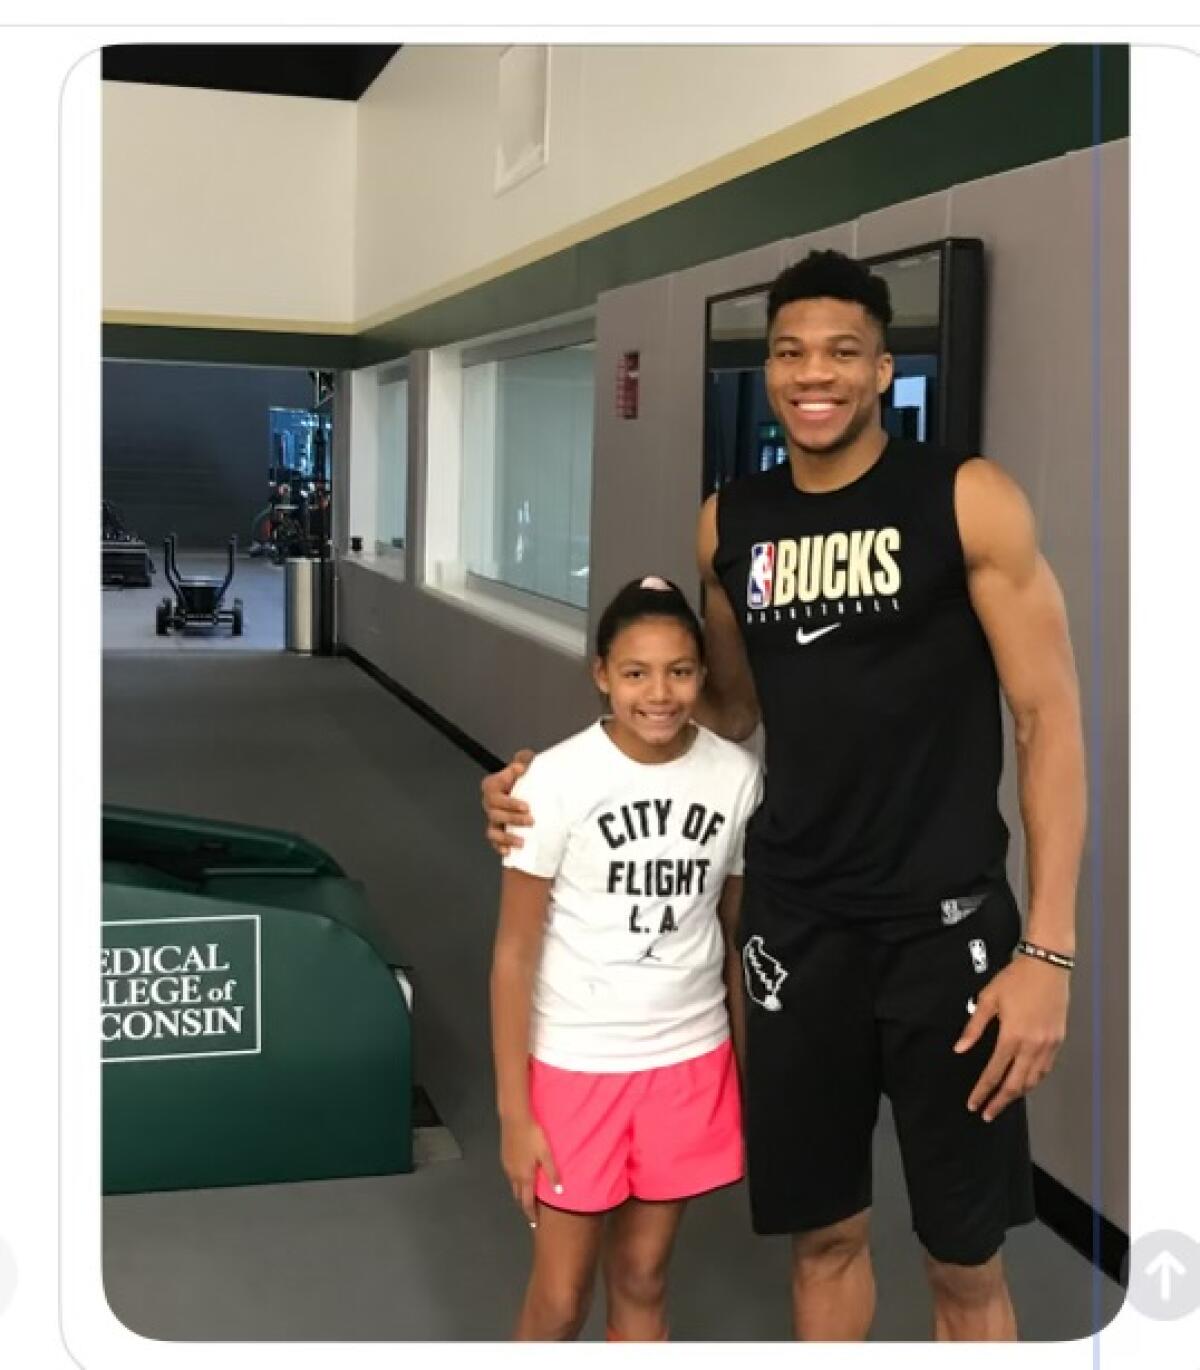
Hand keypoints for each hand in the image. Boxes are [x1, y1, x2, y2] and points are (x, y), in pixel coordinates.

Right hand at [481, 751, 534, 856]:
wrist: (528, 791)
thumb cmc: (525, 777)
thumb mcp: (525, 763)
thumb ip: (523, 759)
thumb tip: (521, 766)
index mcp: (493, 786)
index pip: (494, 792)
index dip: (510, 801)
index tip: (527, 806)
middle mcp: (490, 803)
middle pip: (495, 812)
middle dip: (513, 818)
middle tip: (532, 820)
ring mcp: (492, 818)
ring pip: (493, 829)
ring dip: (507, 836)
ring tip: (522, 841)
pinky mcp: (496, 831)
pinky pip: (494, 841)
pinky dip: (500, 847)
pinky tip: (509, 852)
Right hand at [500, 1114, 560, 1225]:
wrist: (515, 1119)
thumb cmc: (533, 1136)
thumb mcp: (546, 1154)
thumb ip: (552, 1173)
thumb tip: (558, 1192)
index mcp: (525, 1176)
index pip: (527, 1202)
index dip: (531, 1214)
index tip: (534, 1224)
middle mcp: (514, 1175)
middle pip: (518, 1196)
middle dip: (525, 1205)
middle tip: (531, 1212)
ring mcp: (507, 1166)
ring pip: (513, 1185)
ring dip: (520, 1192)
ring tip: (527, 1196)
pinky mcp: (504, 1157)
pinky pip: (510, 1175)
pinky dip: (516, 1181)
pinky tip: (520, 1176)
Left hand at [954, 954, 1068, 1121]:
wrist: (1047, 965)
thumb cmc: (1018, 978)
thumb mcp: (988, 999)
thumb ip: (973, 1027)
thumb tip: (961, 1048)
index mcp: (1012, 1036)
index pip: (994, 1073)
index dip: (982, 1091)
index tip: (974, 1103)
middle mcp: (1033, 1044)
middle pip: (1015, 1084)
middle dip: (1000, 1102)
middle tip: (988, 1112)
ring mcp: (1048, 1044)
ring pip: (1033, 1080)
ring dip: (1019, 1093)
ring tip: (1005, 1100)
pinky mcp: (1058, 1040)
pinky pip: (1046, 1068)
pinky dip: (1035, 1080)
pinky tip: (1026, 1081)